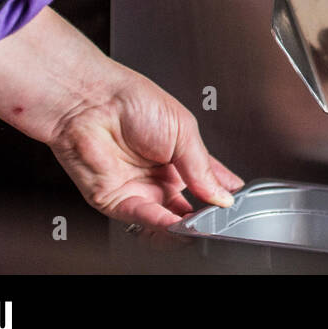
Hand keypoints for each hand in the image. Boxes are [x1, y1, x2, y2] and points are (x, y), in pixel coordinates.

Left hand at [47, 64, 243, 227]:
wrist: (92, 101)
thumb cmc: (132, 101)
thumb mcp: (184, 130)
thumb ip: (203, 168)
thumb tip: (222, 195)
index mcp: (179, 156)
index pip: (207, 183)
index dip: (221, 194)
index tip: (235, 202)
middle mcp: (158, 176)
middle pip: (187, 208)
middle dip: (204, 216)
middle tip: (218, 217)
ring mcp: (138, 190)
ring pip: (166, 221)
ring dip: (184, 226)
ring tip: (200, 224)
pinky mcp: (115, 201)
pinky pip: (142, 218)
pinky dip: (161, 224)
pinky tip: (176, 222)